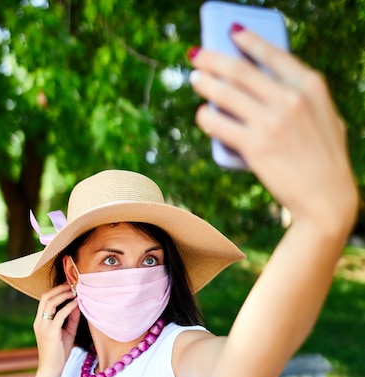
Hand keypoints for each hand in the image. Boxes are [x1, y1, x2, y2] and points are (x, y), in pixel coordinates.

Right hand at [33, 283, 79, 373]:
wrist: (52, 369)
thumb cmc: (59, 352)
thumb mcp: (67, 331)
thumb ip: (71, 318)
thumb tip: (78, 304)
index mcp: (40, 321)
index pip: (45, 299)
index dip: (56, 290)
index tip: (69, 285)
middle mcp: (39, 321)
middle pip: (46, 297)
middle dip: (59, 289)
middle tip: (73, 285)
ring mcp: (43, 326)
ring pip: (50, 303)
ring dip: (63, 295)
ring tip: (75, 291)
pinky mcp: (50, 332)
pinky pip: (59, 315)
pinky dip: (68, 307)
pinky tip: (76, 303)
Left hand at [189, 27, 358, 233]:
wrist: (325, 199)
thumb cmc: (325, 160)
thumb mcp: (327, 118)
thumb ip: (303, 100)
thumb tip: (268, 89)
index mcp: (311, 86)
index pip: (273, 53)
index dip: (249, 40)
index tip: (231, 32)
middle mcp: (290, 99)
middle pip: (240, 70)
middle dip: (214, 58)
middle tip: (198, 55)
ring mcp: (271, 122)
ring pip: (225, 94)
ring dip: (205, 83)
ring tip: (195, 79)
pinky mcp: (255, 146)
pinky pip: (219, 125)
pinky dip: (206, 117)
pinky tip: (202, 115)